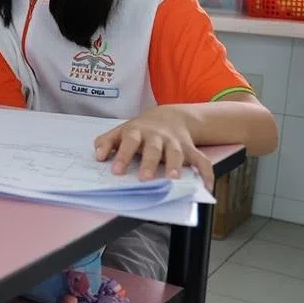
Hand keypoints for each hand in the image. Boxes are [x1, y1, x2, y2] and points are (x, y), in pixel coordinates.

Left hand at [94, 106, 213, 188]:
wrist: (170, 116)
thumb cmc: (140, 129)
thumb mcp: (121, 131)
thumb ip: (106, 142)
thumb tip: (97, 156)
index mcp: (137, 132)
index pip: (129, 142)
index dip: (122, 156)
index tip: (116, 170)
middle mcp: (157, 137)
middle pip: (153, 149)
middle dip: (149, 163)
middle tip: (144, 179)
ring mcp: (174, 143)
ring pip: (177, 153)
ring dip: (175, 165)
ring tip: (173, 179)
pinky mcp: (189, 149)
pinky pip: (201, 160)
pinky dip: (206, 173)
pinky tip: (206, 186)